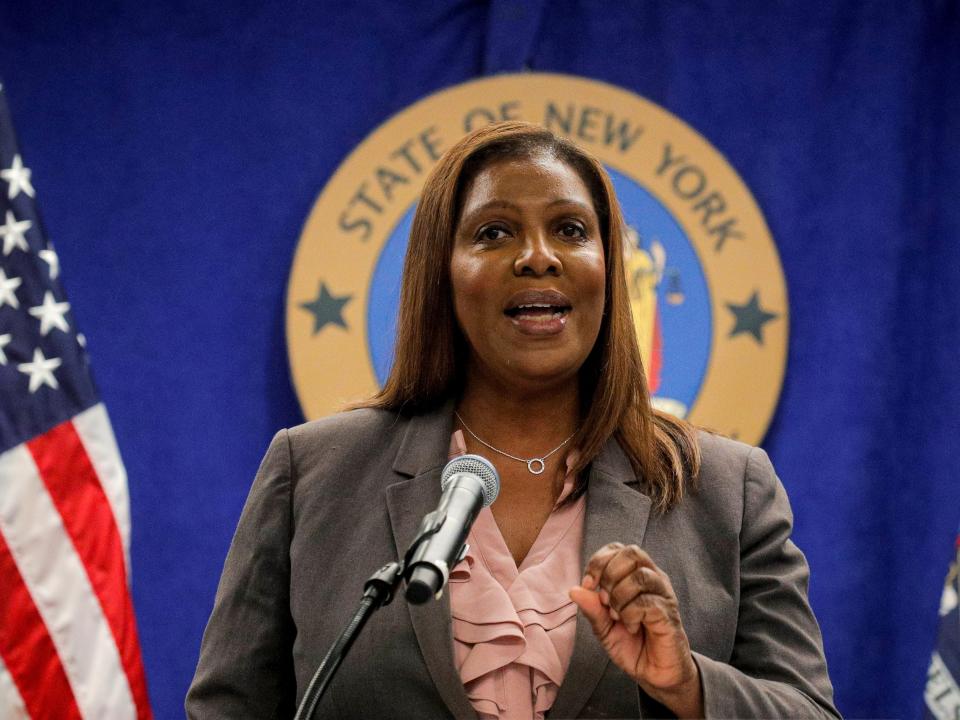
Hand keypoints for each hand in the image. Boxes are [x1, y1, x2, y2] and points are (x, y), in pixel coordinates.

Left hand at [569, 543, 702, 717]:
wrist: (655, 674)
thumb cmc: (632, 645)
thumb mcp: (603, 627)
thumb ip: (591, 608)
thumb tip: (574, 590)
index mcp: (635, 575)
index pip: (617, 548)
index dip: (599, 561)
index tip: (589, 584)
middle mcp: (652, 579)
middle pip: (632, 553)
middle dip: (610, 574)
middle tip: (604, 600)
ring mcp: (663, 595)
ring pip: (640, 576)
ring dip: (619, 596)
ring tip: (617, 616)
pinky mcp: (669, 614)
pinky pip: (647, 602)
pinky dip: (630, 614)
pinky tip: (631, 627)